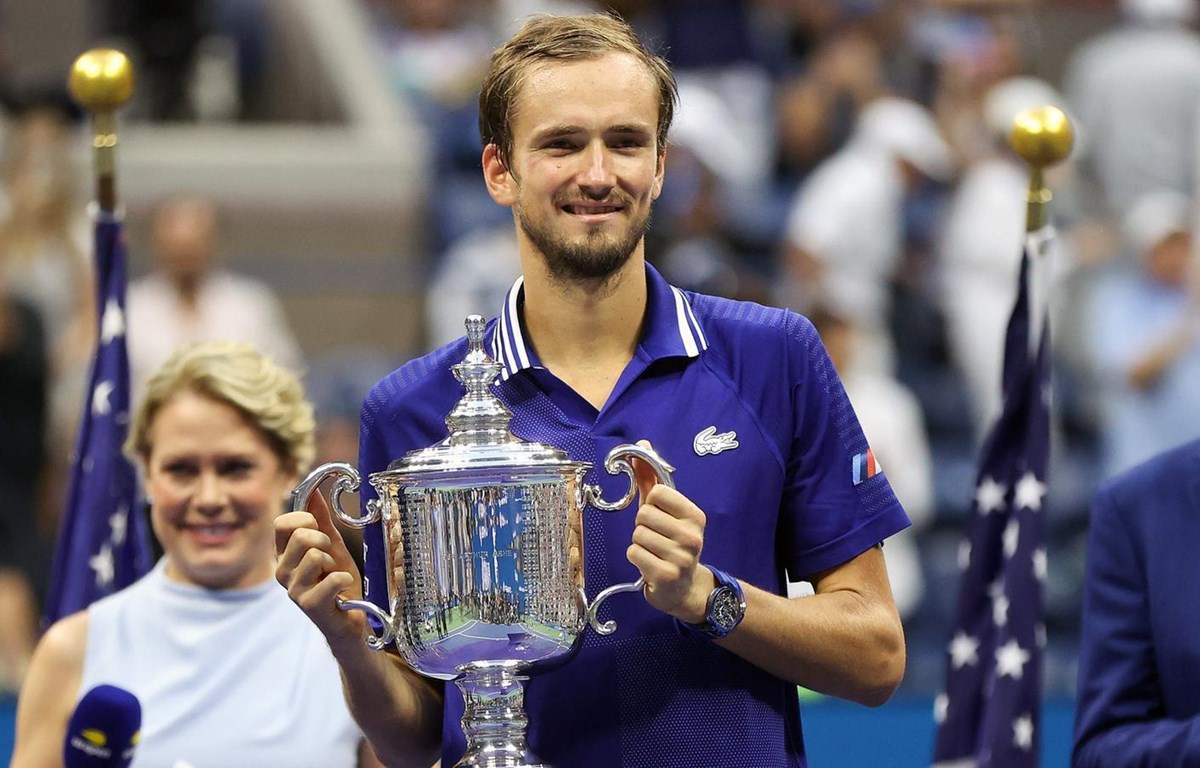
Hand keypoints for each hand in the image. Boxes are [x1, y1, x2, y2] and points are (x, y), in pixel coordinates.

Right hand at [274, 488, 368, 652]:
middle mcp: (282, 572)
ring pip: (315, 555)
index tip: (318, 530)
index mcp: (284, 554)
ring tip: (334, 575)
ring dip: (334, 562)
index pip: (282, 523)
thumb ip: (322, 520)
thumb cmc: (339, 580)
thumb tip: (314, 490)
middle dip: (323, 540)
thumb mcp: (332, 545)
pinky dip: (344, 579)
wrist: (351, 617)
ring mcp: (293, 590)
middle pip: (300, 536)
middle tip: (329, 558)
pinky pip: (331, 578)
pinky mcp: (309, 605)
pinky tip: (342, 590)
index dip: (305, 519)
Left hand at [626, 441, 713, 623]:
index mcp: (695, 515)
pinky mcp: (665, 575)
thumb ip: (651, 479)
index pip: (657, 493)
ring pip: (637, 535)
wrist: (684, 587)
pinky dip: (636, 558)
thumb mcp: (666, 511)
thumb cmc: (672, 542)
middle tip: (655, 538)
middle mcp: (692, 535)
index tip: (660, 516)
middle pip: (643, 514)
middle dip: (642, 526)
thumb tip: (641, 445)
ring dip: (639, 543)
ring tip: (654, 552)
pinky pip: (634, 553)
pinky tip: (649, 564)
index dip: (651, 504)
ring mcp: (681, 557)